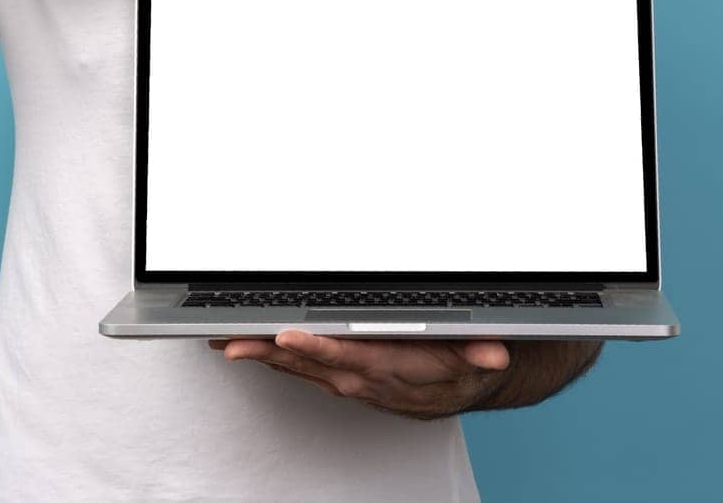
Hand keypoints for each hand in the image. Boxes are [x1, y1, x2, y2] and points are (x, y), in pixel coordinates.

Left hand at [210, 329, 510, 419]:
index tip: (290, 337)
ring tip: (230, 342)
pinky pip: (305, 372)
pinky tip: (252, 349)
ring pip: (303, 370)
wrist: (464, 385)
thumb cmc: (462, 363)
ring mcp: (354, 382)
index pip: (354, 358)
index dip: (321, 349)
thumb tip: (492, 354)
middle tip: (237, 341)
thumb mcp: (478, 357)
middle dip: (273, 355)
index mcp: (397, 370)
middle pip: (315, 366)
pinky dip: (277, 360)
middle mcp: (369, 379)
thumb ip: (480, 354)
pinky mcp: (345, 379)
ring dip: (265, 358)